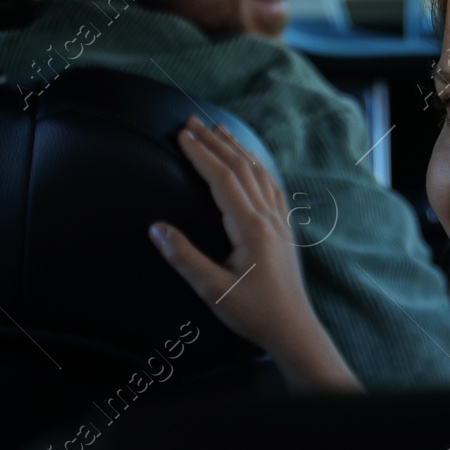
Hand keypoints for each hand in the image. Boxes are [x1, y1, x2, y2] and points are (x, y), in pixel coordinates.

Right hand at [149, 115, 359, 391]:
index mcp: (250, 227)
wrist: (294, 329)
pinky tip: (252, 164)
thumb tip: (156, 228)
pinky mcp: (285, 230)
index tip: (181, 134)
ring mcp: (280, 222)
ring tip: (219, 130)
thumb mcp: (212, 290)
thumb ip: (184, 257)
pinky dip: (257, 167)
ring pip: (259, 173)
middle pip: (241, 168)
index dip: (201, 154)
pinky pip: (272, 187)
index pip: (222, 179)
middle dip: (215, 143)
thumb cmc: (253, 313)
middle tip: (192, 121)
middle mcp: (268, 217)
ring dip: (237, 149)